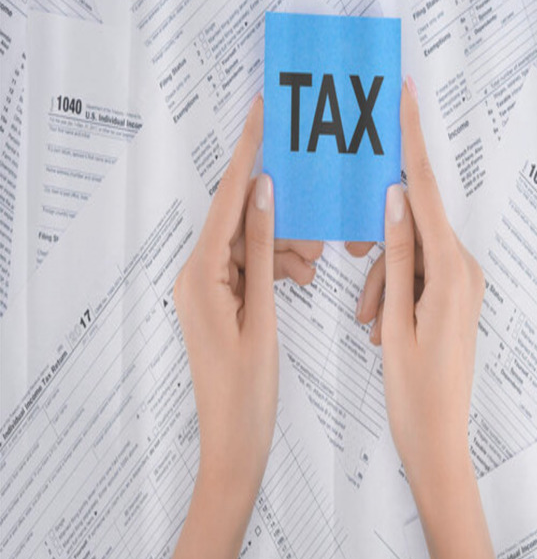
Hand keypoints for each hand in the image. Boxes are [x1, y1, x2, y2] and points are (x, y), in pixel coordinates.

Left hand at [165, 94, 320, 558]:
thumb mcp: (262, 315)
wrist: (234, 444)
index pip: (227, 200)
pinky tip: (301, 277)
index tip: (263, 114)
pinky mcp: (221, 299)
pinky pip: (252, 265)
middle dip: (281, 215)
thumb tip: (264, 193)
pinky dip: (278, 264)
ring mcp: (208, 287)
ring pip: (251, 242)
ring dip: (284, 245)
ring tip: (314, 261)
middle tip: (318, 222)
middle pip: (240, 220)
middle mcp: (196, 274)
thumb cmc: (247, 392)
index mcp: (200, 275)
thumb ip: (262, 250)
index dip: (248, 153)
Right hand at [355, 77, 498, 558]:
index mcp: (451, 272)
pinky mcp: (455, 296)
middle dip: (380, 257)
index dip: (412, 141)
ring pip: (410, 256)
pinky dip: (395, 292)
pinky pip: (417, 274)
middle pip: (413, 230)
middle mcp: (464, 270)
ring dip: (384, 284)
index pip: (426, 193)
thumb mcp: (395, 320)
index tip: (405, 98)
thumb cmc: (414, 391)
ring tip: (373, 327)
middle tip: (364, 298)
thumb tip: (396, 199)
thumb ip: (397, 255)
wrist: (439, 441)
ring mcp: (462, 284)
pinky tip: (382, 328)